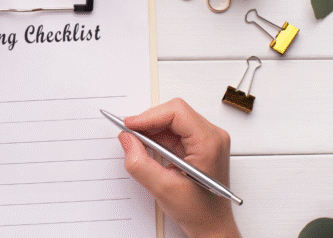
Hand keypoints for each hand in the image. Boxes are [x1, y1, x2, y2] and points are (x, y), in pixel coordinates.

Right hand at [119, 98, 240, 237]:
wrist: (212, 225)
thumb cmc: (199, 211)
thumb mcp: (163, 189)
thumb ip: (140, 163)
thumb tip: (126, 139)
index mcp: (209, 143)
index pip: (176, 112)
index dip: (149, 116)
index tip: (129, 125)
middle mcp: (211, 136)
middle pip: (173, 113)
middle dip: (148, 122)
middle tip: (129, 135)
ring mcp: (206, 139)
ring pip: (171, 120)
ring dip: (151, 131)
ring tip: (138, 147)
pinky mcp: (198, 143)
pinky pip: (173, 131)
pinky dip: (157, 138)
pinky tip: (149, 151)